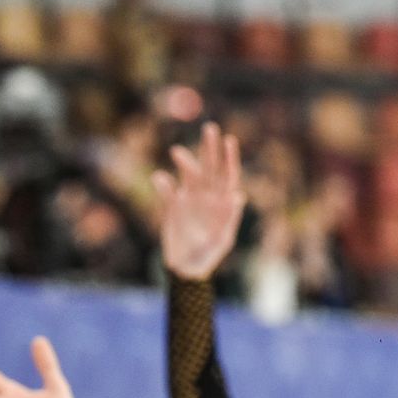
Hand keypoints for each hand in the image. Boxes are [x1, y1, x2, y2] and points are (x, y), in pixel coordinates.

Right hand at [153, 121, 245, 281]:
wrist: (186, 269)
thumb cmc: (209, 257)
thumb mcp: (222, 241)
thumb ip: (230, 219)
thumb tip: (238, 195)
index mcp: (222, 203)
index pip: (228, 176)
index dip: (229, 158)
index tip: (229, 140)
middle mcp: (207, 197)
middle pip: (210, 168)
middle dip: (210, 148)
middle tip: (210, 128)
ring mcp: (189, 200)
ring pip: (188, 175)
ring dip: (184, 162)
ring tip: (176, 152)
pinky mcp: (172, 207)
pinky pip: (167, 191)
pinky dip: (163, 184)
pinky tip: (159, 178)